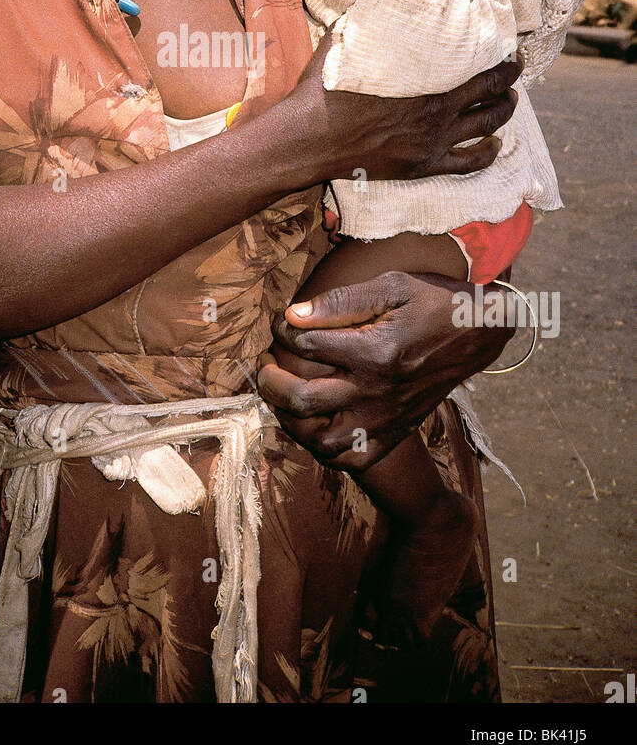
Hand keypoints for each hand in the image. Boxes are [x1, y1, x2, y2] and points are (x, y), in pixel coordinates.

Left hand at [257, 273, 513, 468]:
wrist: (479, 332)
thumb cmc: (433, 301)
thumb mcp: (392, 286)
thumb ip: (341, 302)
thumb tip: (292, 314)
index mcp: (375, 351)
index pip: (305, 344)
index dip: (282, 330)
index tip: (280, 322)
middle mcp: (378, 390)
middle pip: (303, 399)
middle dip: (270, 381)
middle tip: (264, 364)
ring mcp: (387, 417)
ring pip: (322, 440)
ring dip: (292, 421)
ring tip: (284, 397)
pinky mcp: (397, 430)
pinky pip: (353, 459)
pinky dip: (327, 450)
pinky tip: (316, 425)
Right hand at [277, 32, 521, 185]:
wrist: (310, 137)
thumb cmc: (327, 89)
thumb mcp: (349, 41)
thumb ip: (373, 21)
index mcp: (428, 83)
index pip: (483, 70)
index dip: (504, 61)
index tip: (510, 51)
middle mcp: (438, 115)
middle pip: (491, 97)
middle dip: (510, 82)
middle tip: (516, 70)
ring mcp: (432, 143)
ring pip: (486, 128)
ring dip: (504, 113)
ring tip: (510, 102)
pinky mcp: (422, 166)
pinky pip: (467, 164)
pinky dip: (487, 154)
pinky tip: (495, 146)